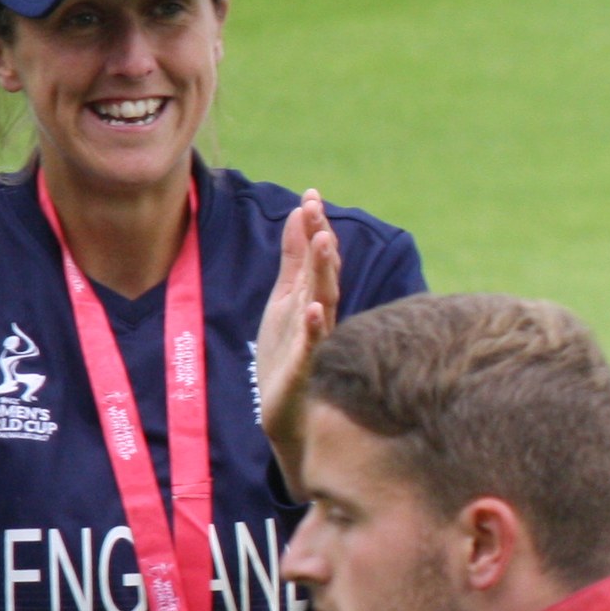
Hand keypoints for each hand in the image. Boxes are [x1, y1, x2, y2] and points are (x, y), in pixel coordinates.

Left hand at [255, 191, 341, 487]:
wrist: (288, 415)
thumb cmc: (287, 355)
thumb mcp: (285, 299)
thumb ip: (294, 259)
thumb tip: (298, 213)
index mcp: (311, 297)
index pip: (318, 257)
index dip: (314, 226)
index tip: (310, 195)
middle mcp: (318, 316)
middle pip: (323, 274)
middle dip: (321, 243)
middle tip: (317, 212)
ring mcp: (313, 342)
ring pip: (322, 302)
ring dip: (324, 274)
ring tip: (324, 243)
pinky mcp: (303, 369)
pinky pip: (312, 346)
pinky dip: (315, 327)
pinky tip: (314, 309)